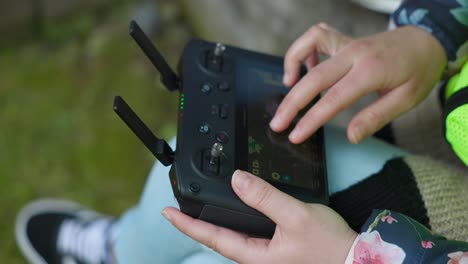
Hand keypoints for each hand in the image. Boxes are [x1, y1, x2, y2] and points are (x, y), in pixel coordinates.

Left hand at [162, 170, 356, 263]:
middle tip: (179, 209)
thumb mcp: (295, 217)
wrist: (355, 261)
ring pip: (234, 236)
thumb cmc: (329, 248)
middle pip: (218, 239)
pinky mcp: (277, 250)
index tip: (167, 212)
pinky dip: (239, 220)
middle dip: (197, 224)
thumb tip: (238, 180)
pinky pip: (250, 234)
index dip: (186, 224)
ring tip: (202, 207)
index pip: (211, 237)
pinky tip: (241, 211)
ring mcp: (267, 255)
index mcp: (255, 256)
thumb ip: (265, 198)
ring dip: (216, 221)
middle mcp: (257, 258)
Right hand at [270, 23, 446, 143]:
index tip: (295, 136)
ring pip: (309, 44)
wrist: (427, 41)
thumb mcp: (405, 100)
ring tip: (288, 85)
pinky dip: (304, 48)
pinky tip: (306, 68)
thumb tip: (351, 136)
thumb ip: (375, 118)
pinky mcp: (344, 40)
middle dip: (291, 102)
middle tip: (277, 123)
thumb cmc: (418, 71)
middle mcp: (355, 53)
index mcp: (371, 71)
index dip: (311, 120)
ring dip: (292, 63)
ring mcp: (348, 43)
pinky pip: (316, 35)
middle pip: (313, 76)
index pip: (333, 99)